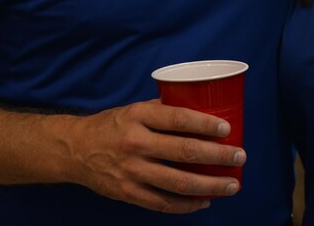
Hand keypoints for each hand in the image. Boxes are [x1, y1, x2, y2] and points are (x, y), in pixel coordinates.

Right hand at [63, 99, 243, 212]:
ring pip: (177, 182)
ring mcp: (132, 171)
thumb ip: (162, 110)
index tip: (226, 129)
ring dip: (209, 185)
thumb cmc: (110, 126)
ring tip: (231, 185)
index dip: (205, 124)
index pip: (178, 119)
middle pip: (183, 151)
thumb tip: (199, 109)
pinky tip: (204, 200)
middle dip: (217, 156)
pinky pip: (163, 203)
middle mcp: (135, 143)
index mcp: (137, 116)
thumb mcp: (133, 109)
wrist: (74, 150)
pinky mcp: (128, 193)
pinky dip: (187, 204)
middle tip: (239, 157)